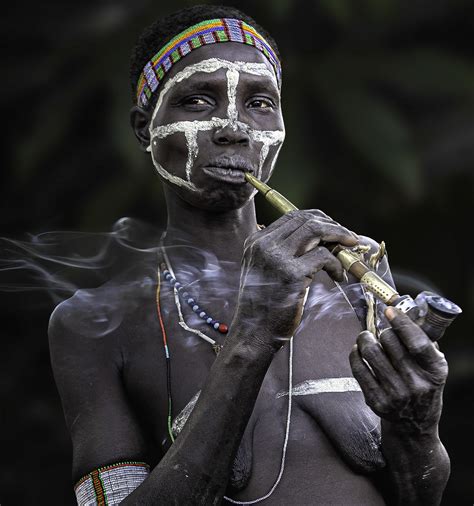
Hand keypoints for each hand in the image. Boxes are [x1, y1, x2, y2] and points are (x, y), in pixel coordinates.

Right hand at [232, 209, 357, 350]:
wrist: (254, 332)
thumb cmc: (264, 305)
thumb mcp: (264, 270)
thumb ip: (281, 251)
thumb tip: (317, 238)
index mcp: (256, 241)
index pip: (292, 216)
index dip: (318, 219)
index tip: (335, 229)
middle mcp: (264, 245)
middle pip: (306, 219)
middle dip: (333, 226)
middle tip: (349, 237)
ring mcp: (276, 258)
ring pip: (315, 231)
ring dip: (338, 237)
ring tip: (349, 249)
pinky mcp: (291, 274)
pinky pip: (323, 256)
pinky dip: (336, 264)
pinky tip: (338, 276)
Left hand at [349, 307, 447, 434]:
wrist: (414, 426)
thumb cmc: (422, 386)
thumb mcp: (433, 367)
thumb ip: (423, 342)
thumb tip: (404, 313)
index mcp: (435, 372)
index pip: (417, 342)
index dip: (402, 323)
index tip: (390, 311)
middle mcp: (417, 385)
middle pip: (390, 343)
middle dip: (382, 332)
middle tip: (380, 332)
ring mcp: (396, 395)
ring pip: (371, 352)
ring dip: (365, 339)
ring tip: (365, 337)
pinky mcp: (377, 401)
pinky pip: (359, 368)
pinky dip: (355, 354)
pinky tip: (357, 350)